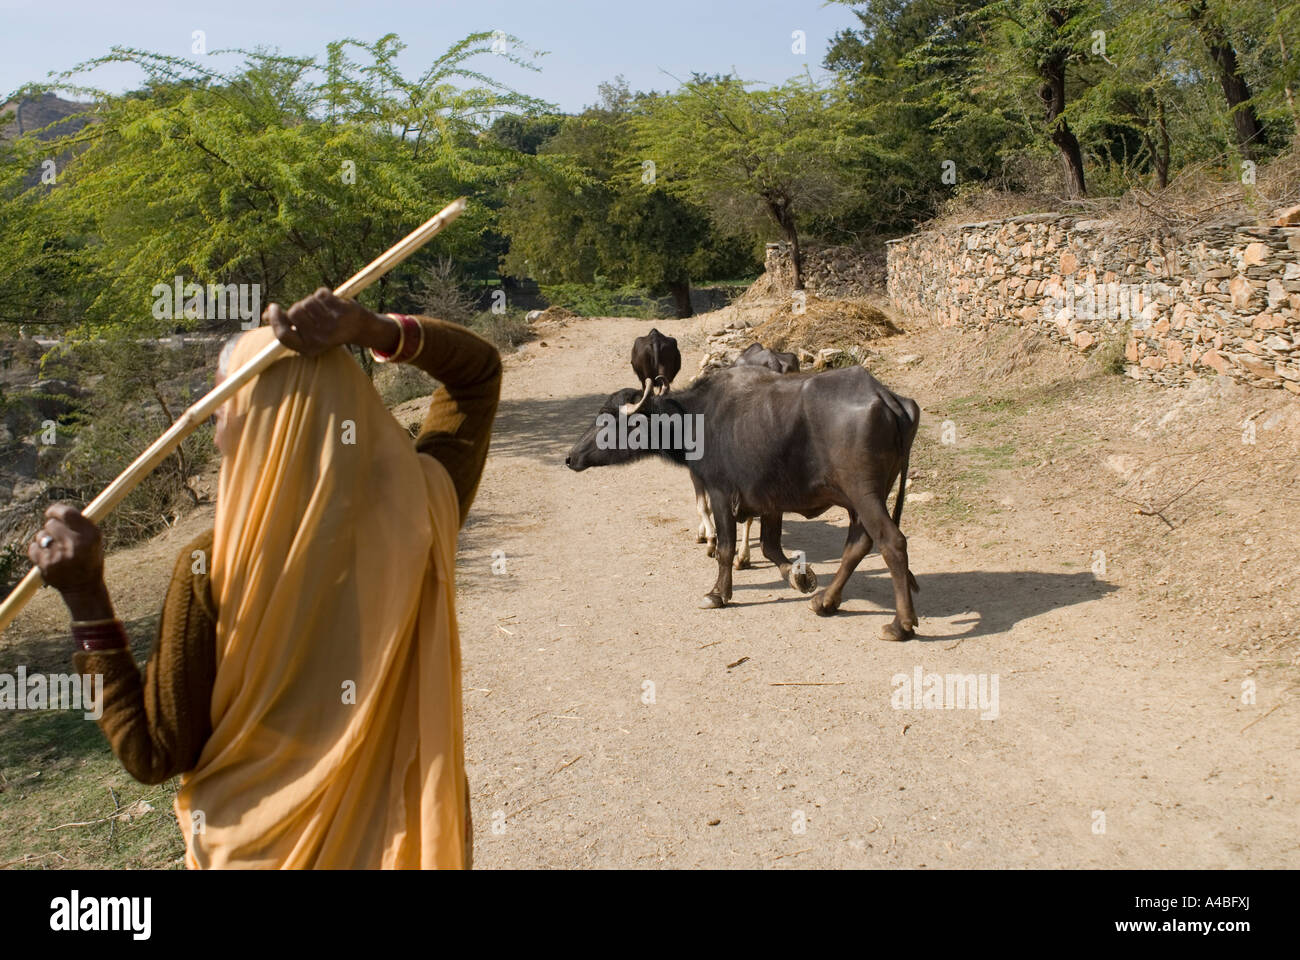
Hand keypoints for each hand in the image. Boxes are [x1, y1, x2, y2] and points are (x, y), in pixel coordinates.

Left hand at [28, 505, 113, 619]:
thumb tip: (59, 510)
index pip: (67, 513)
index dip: (55, 510)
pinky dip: (37, 551)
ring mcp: (60, 555)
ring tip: (54, 549)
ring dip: (44, 540)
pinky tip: (47, 557)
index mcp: (90, 535)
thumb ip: (79, 525)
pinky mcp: (46, 564)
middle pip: (51, 524)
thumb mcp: (94, 541)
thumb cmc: (89, 560)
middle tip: (56, 536)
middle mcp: (75, 544)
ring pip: (40, 535)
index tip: (51, 512)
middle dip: (51, 528)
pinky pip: (33, 548)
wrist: (84, 587)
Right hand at [264, 288, 398, 356]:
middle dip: (299, 306)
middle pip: (294, 312)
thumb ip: (287, 326)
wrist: (359, 329)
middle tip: (310, 311)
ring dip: (312, 301)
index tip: (274, 307)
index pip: (282, 335)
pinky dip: (324, 294)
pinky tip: (332, 303)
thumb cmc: (328, 330)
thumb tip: (263, 315)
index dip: (274, 319)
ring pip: (307, 302)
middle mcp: (319, 340)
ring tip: (323, 309)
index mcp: (308, 349)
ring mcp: (332, 326)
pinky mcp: (341, 312)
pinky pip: (320, 293)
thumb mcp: (306, 334)